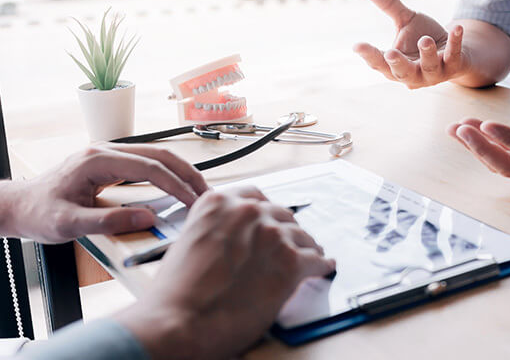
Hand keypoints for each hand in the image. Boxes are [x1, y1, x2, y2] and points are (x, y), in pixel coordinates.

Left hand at [11, 142, 207, 242]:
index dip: (175, 184)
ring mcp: (109, 153)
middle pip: (159, 154)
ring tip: (198, 190)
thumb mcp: (68, 225)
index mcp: (96, 160)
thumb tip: (146, 218)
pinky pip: (148, 162)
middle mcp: (105, 150)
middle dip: (187, 173)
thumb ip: (107, 222)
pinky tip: (178, 184)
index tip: (192, 200)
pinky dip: (168, 172)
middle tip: (206, 194)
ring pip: (156, 155)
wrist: (19, 206)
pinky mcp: (111, 162)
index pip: (148, 167)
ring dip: (181, 171)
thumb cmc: (38, 213)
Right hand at [116, 187, 335, 359]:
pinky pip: (316, 259)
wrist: (180, 321)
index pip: (254, 197)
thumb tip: (234, 241)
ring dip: (304, 247)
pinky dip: (321, 265)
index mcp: (218, 203)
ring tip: (309, 255)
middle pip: (281, 215)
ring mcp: (272, 235)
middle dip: (285, 230)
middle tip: (286, 244)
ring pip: (301, 235)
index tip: (270, 220)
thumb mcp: (189, 242)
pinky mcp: (290, 262)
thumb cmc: (177, 292)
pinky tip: (323, 268)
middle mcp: (248, 212)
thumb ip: (216, 231)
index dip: (265, 212)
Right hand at [354, 0, 468, 88]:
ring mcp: (434, 74)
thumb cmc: (423, 38)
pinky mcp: (453, 66)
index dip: (368, 55)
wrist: (454, 53)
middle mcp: (412, 75)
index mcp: (395, 66)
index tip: (357, 45)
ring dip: (426, 54)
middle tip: (390, 53)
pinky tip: (456, 27)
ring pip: (429, 67)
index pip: (378, 62)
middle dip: (397, 63)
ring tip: (425, 40)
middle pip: (402, 72)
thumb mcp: (406, 21)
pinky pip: (453, 55)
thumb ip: (389, 6)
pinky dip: (454, 42)